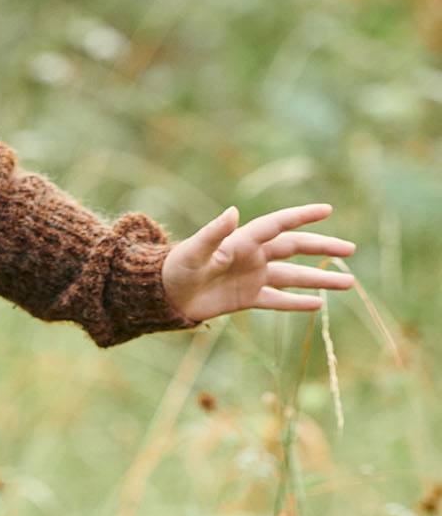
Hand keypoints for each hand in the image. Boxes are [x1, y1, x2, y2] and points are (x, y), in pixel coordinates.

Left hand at [161, 202, 355, 324]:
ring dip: (320, 279)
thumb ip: (214, 232)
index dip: (302, 216)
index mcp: (243, 240)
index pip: (279, 224)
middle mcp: (253, 256)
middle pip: (295, 249)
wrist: (165, 295)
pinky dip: (297, 303)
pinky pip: (278, 301)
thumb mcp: (194, 250)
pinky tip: (319, 305)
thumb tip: (232, 212)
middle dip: (323, 248)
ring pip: (294, 277)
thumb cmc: (176, 268)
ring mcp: (253, 278)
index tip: (327, 210)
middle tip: (350, 250)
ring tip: (349, 282)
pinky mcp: (247, 299)